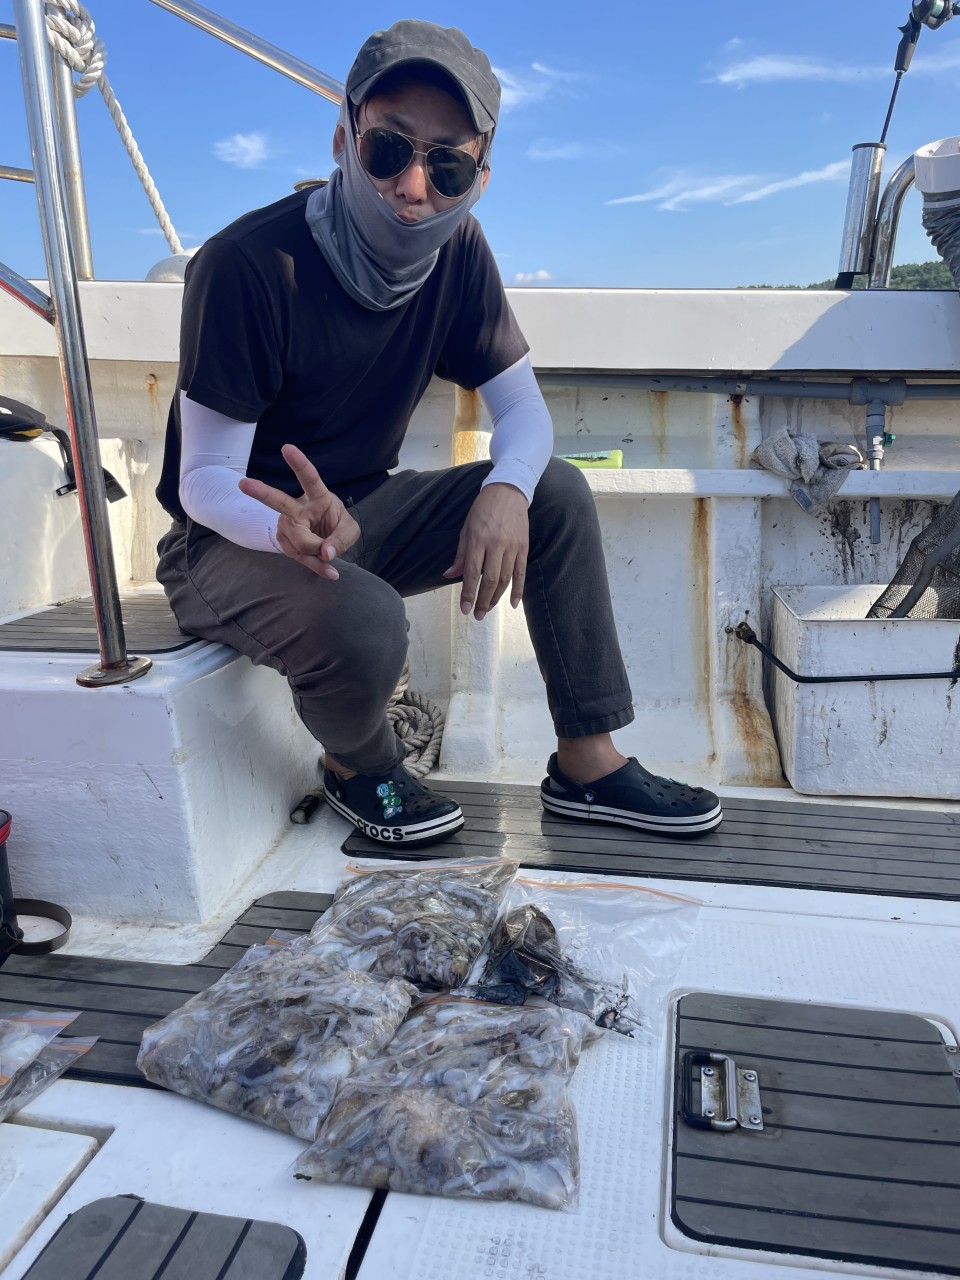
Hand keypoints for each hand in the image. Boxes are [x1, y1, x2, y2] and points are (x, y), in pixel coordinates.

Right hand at [238, 443, 358, 579]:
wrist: (327, 542)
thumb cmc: (338, 526)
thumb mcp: (350, 531)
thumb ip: (341, 540)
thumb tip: (325, 553)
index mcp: (317, 496)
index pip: (309, 478)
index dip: (299, 463)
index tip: (287, 448)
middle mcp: (297, 508)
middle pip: (278, 501)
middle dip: (260, 492)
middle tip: (243, 483)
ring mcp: (287, 525)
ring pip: (300, 543)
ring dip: (319, 554)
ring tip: (327, 552)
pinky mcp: (284, 542)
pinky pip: (300, 557)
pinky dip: (315, 565)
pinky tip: (324, 566)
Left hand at [443, 483, 527, 619]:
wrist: (508, 491)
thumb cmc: (483, 510)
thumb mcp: (466, 528)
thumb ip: (460, 554)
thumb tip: (449, 575)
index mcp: (478, 539)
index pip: (472, 572)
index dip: (468, 593)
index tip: (464, 609)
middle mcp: (496, 544)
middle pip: (490, 580)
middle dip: (482, 600)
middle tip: (476, 615)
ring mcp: (512, 546)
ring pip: (506, 579)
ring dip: (496, 598)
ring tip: (487, 609)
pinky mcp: (523, 547)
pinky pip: (521, 572)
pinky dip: (518, 590)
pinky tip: (513, 604)